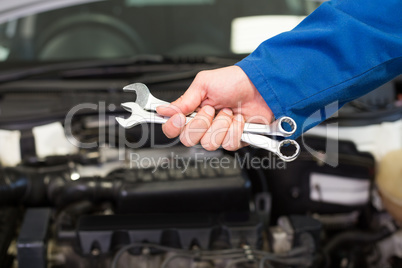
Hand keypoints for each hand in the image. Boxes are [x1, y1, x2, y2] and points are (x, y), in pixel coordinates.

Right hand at [156, 66, 273, 150]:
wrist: (259, 87)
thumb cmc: (234, 81)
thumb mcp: (204, 84)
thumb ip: (183, 100)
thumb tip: (164, 110)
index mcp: (191, 112)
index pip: (172, 129)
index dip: (173, 127)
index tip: (181, 118)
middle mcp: (203, 126)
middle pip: (188, 139)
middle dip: (201, 123)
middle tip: (211, 109)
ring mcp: (218, 134)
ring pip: (209, 143)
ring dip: (221, 125)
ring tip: (228, 111)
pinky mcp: (234, 140)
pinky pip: (228, 144)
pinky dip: (235, 129)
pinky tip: (238, 119)